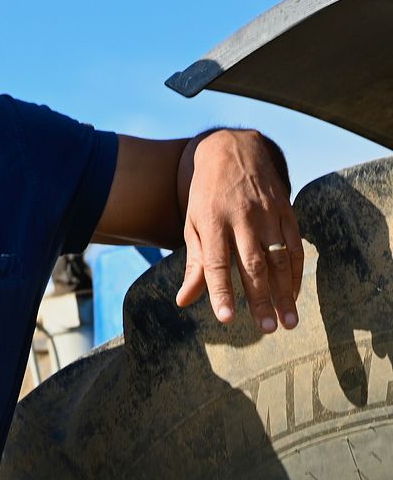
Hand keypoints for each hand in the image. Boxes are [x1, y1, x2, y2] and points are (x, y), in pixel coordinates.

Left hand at [175, 129, 303, 331]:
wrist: (233, 151)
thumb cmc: (207, 197)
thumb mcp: (193, 225)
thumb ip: (195, 264)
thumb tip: (184, 301)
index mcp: (211, 222)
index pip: (216, 263)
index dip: (221, 291)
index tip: (227, 318)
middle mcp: (241, 218)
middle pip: (252, 264)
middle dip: (260, 298)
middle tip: (266, 328)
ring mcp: (267, 213)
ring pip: (279, 259)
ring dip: (285, 292)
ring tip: (287, 321)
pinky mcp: (287, 210)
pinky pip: (295, 246)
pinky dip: (296, 273)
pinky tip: (295, 294)